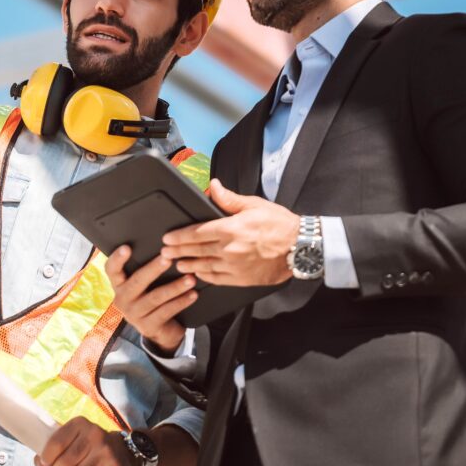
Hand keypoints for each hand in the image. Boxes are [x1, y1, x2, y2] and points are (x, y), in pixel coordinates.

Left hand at [35, 417, 131, 465]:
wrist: (122, 450)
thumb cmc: (87, 446)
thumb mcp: (70, 441)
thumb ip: (49, 454)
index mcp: (80, 423)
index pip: (56, 443)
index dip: (46, 458)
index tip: (47, 463)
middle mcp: (94, 434)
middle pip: (64, 463)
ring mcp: (106, 451)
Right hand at [104, 246, 196, 352]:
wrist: (159, 330)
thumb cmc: (151, 298)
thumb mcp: (144, 286)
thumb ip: (146, 270)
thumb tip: (165, 247)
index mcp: (119, 285)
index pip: (111, 270)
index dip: (117, 259)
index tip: (127, 247)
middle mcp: (122, 299)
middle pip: (137, 281)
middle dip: (154, 269)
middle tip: (168, 258)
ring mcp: (134, 314)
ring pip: (156, 297)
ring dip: (175, 287)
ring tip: (190, 278)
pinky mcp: (148, 326)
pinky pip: (166, 311)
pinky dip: (181, 301)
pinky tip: (193, 294)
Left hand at [160, 179, 297, 286]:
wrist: (300, 248)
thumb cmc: (279, 224)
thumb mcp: (254, 205)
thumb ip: (229, 198)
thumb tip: (212, 186)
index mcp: (230, 229)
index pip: (196, 233)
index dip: (179, 236)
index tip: (168, 238)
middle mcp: (229, 249)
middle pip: (196, 251)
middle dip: (177, 251)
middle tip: (164, 253)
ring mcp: (234, 267)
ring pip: (204, 267)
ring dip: (188, 265)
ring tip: (177, 264)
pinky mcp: (242, 279)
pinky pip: (217, 279)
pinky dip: (205, 276)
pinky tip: (198, 274)